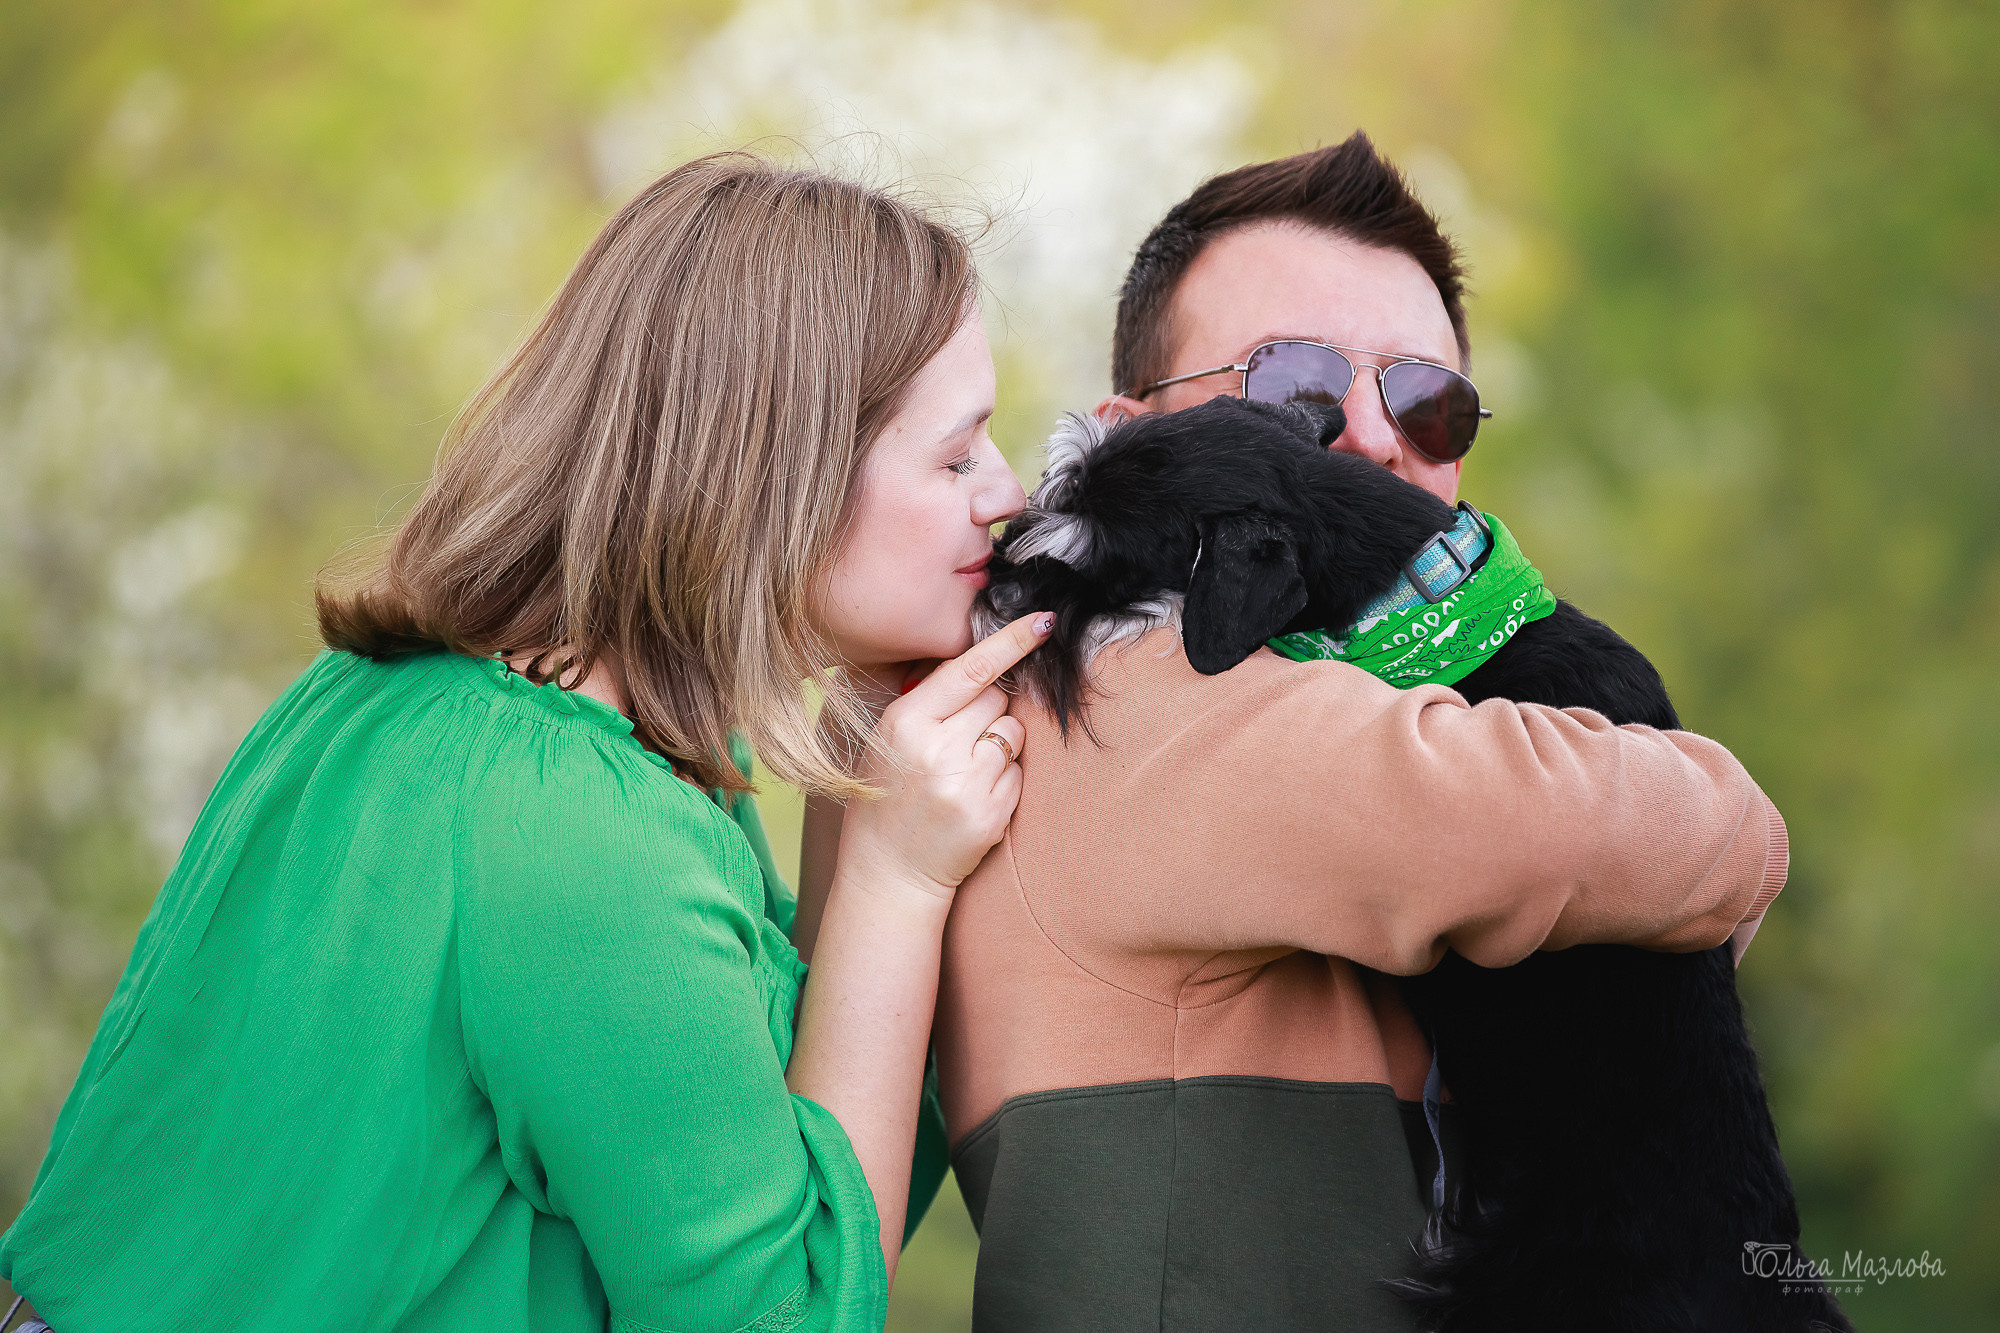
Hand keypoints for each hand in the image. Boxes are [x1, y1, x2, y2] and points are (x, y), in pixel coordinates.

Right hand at [839, 612, 1051, 896]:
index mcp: (905, 720)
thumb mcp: (888, 740)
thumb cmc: (886, 797)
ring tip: (966, 771)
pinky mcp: (991, 812)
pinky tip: (975, 797)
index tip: (1044, 622)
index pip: (970, 669)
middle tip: (963, 740)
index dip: (1012, 641)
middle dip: (990, 709)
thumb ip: (929, 703)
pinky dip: (1005, 779)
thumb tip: (981, 665)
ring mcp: (966, 782)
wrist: (888, 872)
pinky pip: (1019, 772)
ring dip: (1001, 743)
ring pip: (1014, 732)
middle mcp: (936, 748)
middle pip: (998, 698)